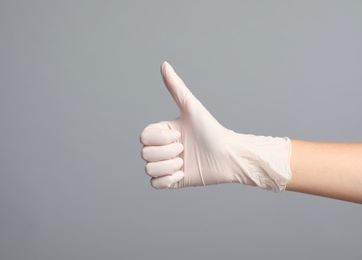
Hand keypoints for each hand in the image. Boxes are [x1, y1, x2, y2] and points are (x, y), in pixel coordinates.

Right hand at [140, 62, 290, 190]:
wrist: (227, 156)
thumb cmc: (211, 130)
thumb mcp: (191, 108)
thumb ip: (175, 87)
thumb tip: (164, 64)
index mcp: (163, 132)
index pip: (143, 136)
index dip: (160, 138)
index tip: (179, 135)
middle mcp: (163, 148)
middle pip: (145, 154)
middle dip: (167, 153)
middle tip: (184, 149)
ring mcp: (167, 165)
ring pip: (149, 169)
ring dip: (169, 166)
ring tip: (185, 162)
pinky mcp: (172, 181)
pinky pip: (155, 184)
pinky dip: (168, 180)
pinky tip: (183, 174)